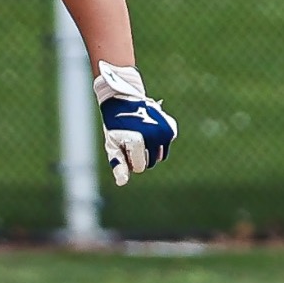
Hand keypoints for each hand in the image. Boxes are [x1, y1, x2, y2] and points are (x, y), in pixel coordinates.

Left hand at [93, 61, 177, 185]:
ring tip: (140, 135)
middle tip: (131, 139)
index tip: (124, 147)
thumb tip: (122, 182)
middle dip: (141, 156)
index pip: (140, 167)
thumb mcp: (113, 145)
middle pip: (152, 162)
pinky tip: (149, 129)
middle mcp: (153, 135)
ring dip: (151, 151)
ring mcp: (164, 130)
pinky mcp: (171, 126)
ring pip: (161, 156)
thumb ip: (118, 164)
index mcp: (137, 140)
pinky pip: (167, 144)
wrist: (124, 99)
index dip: (130, 160)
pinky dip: (159, 141)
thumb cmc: (115, 126)